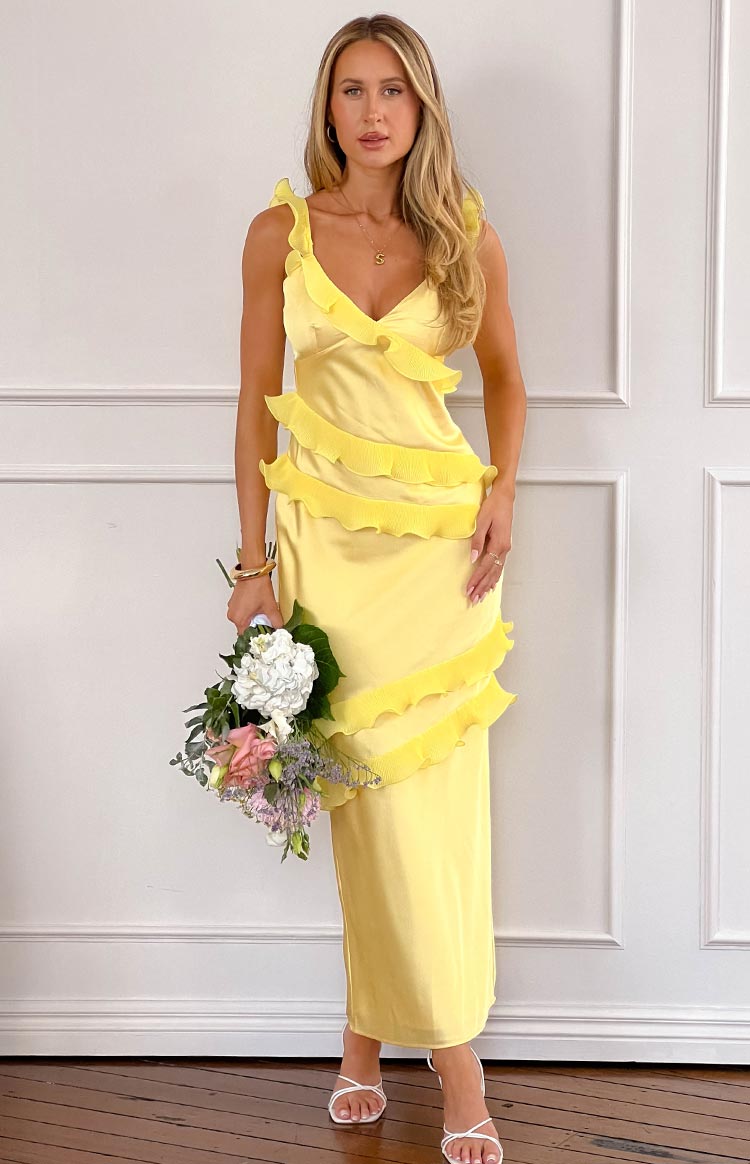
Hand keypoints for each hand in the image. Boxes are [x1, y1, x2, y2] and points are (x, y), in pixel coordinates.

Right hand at [227, 573, 284, 633]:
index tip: (264, 632)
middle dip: (256, 626)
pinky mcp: (234, 602)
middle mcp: (233, 615)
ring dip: (252, 618)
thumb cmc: (258, 587)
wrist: (253, 572)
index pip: (247, 636)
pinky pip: (241, 612)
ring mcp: (232, 608)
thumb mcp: (270, 607)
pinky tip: (257, 605)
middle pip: (245, 628)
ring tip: (261, 610)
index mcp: (239, 619)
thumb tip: (279, 628)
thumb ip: (276, 621)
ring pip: (243, 620)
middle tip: (265, 619)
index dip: (257, 635)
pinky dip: (249, 611)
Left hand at [466, 488, 513, 603]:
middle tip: (473, 599)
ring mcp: (505, 548)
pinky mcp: (504, 546)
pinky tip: (491, 584)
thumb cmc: (492, 507)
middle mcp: (504, 549)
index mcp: (499, 544)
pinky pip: (499, 566)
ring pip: (497, 571)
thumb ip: (477, 541)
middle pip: (492, 573)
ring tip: (481, 596)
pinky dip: (494, 577)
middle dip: (482, 587)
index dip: (477, 579)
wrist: (504, 498)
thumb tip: (473, 558)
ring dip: (488, 584)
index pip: (485, 567)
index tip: (469, 589)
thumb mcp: (482, 522)